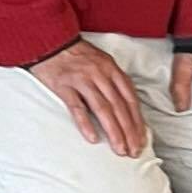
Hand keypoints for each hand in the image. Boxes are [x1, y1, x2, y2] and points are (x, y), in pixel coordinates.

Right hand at [32, 37, 147, 157]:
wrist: (50, 41)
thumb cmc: (77, 56)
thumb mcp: (101, 62)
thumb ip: (114, 82)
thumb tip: (127, 109)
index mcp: (112, 69)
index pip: (129, 99)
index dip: (137, 121)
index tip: (141, 139)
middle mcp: (100, 74)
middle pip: (119, 106)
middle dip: (129, 131)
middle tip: (133, 151)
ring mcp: (82, 80)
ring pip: (102, 109)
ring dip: (113, 131)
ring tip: (119, 149)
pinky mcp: (64, 86)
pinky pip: (77, 107)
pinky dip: (85, 123)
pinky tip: (92, 138)